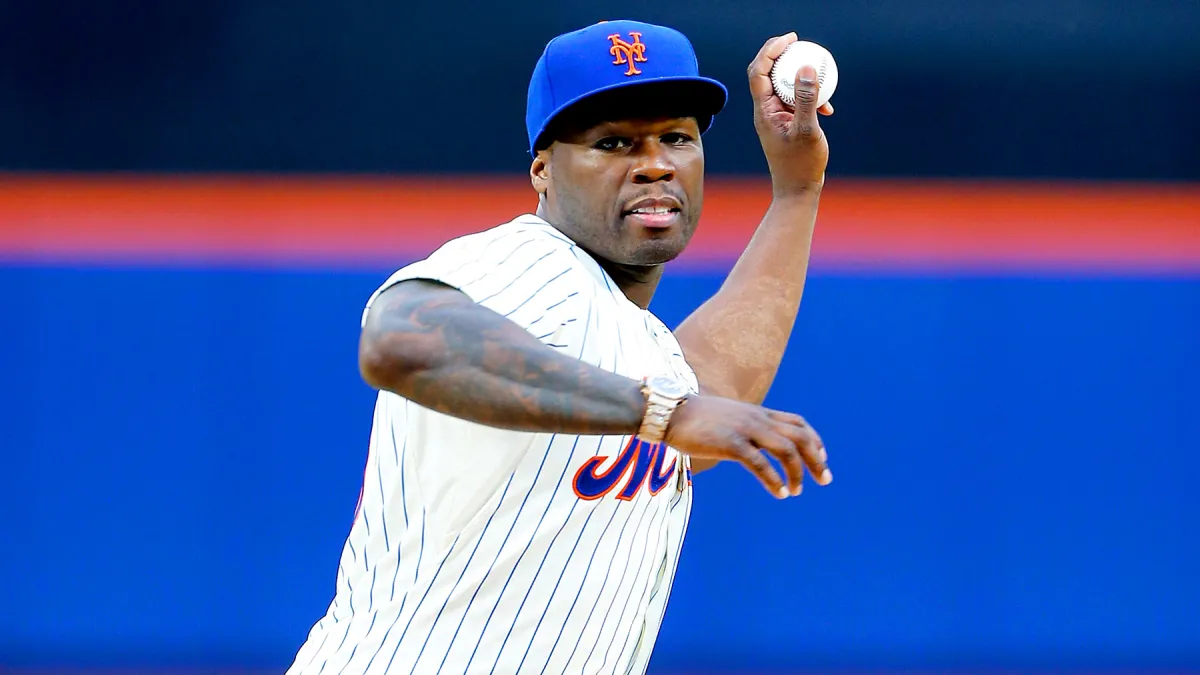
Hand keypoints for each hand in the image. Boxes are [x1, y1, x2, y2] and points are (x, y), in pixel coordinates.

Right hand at [665, 395, 831, 498]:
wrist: (670, 412)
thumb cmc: (694, 418)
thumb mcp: (727, 417)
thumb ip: (743, 427)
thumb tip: (749, 445)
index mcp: (757, 413)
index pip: (797, 422)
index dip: (814, 440)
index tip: (822, 457)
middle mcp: (757, 419)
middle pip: (799, 436)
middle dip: (816, 459)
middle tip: (825, 479)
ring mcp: (745, 430)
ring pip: (786, 450)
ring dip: (797, 472)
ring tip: (797, 491)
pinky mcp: (731, 444)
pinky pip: (761, 464)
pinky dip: (774, 480)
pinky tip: (780, 493)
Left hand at [747, 33, 832, 196]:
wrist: (797, 190)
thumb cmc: (801, 165)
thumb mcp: (807, 129)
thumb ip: (805, 99)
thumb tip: (805, 67)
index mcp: (763, 110)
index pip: (758, 71)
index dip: (771, 50)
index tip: (791, 39)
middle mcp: (765, 111)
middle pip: (767, 73)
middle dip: (782, 55)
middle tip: (800, 44)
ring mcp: (775, 118)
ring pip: (782, 86)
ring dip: (799, 77)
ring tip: (819, 72)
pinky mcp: (787, 124)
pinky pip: (794, 102)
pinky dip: (809, 98)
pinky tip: (827, 107)